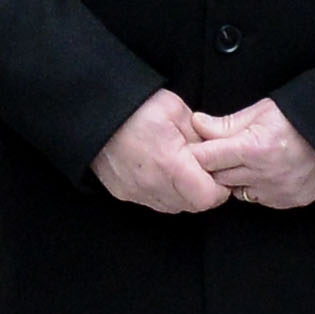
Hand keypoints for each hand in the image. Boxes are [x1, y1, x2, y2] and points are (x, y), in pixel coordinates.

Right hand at [93, 89, 228, 214]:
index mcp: (169, 164)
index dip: (220, 188)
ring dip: (184, 194)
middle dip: (205, 191)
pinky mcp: (122, 193)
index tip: (221, 173)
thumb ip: (200, 135)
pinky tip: (165, 174)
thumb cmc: (135, 107)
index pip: (207, 197)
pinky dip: (165, 193)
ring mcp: (135, 192)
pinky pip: (153, 202)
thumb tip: (214, 151)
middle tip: (205, 170)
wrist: (93, 112)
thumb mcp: (176, 110)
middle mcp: (151, 185)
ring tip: (184, 170)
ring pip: (173, 207)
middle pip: (192, 206)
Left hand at [185, 96, 314, 210]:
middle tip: (218, 152)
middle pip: (216, 178)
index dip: (197, 152)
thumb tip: (197, 124)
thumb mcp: (263, 110)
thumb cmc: (303, 116)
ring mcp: (277, 192)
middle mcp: (264, 174)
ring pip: (235, 191)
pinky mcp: (288, 202)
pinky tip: (263, 171)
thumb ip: (227, 123)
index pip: (206, 158)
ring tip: (243, 161)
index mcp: (254, 148)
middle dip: (213, 166)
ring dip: (233, 179)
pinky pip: (257, 199)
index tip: (194, 147)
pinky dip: (254, 187)